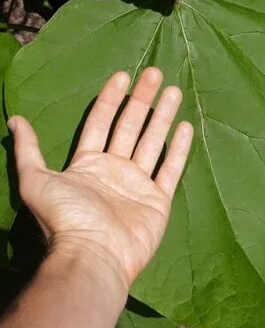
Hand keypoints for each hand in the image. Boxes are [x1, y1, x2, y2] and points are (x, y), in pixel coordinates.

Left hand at [8, 68, 192, 290]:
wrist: (93, 255)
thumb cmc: (65, 218)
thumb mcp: (36, 181)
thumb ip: (28, 150)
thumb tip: (15, 120)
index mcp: (88, 164)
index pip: (101, 123)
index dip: (110, 99)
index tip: (122, 75)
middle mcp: (114, 170)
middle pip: (130, 127)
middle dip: (141, 100)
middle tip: (153, 72)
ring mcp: (138, 185)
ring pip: (153, 143)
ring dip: (162, 116)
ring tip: (173, 90)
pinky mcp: (158, 200)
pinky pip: (170, 170)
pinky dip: (178, 149)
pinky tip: (184, 127)